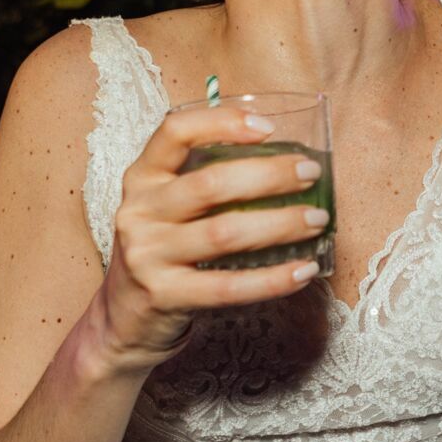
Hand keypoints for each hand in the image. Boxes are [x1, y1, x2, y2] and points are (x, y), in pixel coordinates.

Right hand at [92, 105, 327, 371]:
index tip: (267, 128)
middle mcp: (139, 211)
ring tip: (316, 220)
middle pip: (209, 184)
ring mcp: (148, 255)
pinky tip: (303, 270)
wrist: (124, 318)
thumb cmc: (164, 251)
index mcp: (142, 178)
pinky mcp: (164, 295)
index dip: (222, 122)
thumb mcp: (168, 207)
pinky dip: (272, 279)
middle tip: (310, 174)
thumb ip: (206, 181)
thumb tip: (286, 163)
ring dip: (280, 224)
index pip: (174, 132)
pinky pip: (228, 286)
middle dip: (269, 175)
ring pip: (224, 233)